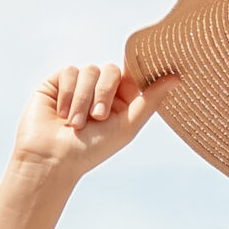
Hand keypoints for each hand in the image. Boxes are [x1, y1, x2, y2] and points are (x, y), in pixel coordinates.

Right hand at [12, 61, 156, 180]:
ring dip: (83, 99)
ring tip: (76, 124)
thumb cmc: (91, 150)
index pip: (131, 75)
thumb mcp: (127, 126)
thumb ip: (150, 100)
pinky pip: (69, 71)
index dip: (135, 70)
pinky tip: (62, 114)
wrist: (52, 159)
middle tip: (98, 117)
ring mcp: (78, 85)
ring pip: (89, 70)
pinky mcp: (57, 82)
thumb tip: (177, 78)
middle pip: (111, 70)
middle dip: (104, 92)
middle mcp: (99, 90)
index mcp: (120, 101)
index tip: (137, 75)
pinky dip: (68, 94)